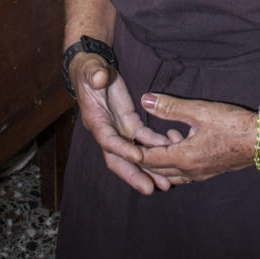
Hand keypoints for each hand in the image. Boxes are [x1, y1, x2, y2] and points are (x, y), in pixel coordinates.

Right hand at [71, 53, 175, 194]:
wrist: (93, 70)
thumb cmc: (90, 70)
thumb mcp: (91, 70)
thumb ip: (95, 75)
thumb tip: (100, 78)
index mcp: (96, 120)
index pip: (108, 140)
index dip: (122, 150)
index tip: (138, 157)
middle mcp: (107, 131)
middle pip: (119, 159)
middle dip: (134, 175)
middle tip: (150, 188)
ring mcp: (119, 129)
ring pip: (133, 155)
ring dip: (148, 169)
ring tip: (164, 184)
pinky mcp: (129, 123)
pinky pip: (143, 140)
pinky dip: (155, 147)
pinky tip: (169, 154)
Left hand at [138, 93, 257, 184]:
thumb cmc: (233, 124)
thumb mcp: (199, 111)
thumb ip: (171, 107)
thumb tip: (146, 99)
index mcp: (183, 158)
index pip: (147, 159)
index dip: (131, 150)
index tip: (119, 140)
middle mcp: (190, 171)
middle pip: (156, 169)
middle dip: (142, 156)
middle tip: (130, 140)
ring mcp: (201, 174)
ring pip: (170, 172)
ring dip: (159, 158)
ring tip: (155, 138)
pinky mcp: (210, 170)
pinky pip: (183, 171)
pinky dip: (174, 158)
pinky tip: (178, 138)